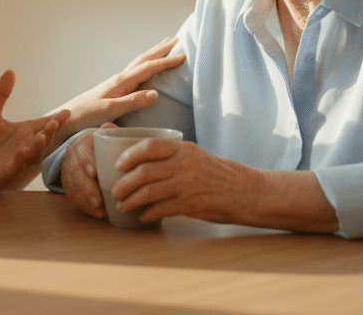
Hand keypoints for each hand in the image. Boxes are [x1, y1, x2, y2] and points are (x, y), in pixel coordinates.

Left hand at [0, 70, 70, 191]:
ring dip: (39, 145)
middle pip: (44, 137)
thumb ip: (1, 94)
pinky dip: (21, 159)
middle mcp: (26, 144)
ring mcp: (20, 158)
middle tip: (54, 123)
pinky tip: (21, 152)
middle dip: (51, 131)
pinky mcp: (9, 170)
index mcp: (24, 131)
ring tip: (41, 136)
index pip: (44, 123)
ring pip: (34, 152)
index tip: (67, 111)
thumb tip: (10, 70)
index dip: (57, 118)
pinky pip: (18, 165)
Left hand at [50, 38, 185, 145]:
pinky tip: (146, 70)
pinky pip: (135, 72)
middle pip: (144, 59)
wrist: (65, 119)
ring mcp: (116, 84)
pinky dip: (145, 66)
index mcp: (121, 81)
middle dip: (161, 50)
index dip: (166, 61)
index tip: (184, 55)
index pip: (149, 67)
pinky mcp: (114, 90)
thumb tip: (156, 94)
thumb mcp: (110, 110)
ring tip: (165, 46)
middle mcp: (120, 79)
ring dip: (153, 54)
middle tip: (178, 39)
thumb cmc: (85, 116)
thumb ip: (133, 102)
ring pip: (139, 64)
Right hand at [58, 124, 114, 218]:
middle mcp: (72, 157)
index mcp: (82, 142)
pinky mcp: (68, 184)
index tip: (94, 173)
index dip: (86, 161)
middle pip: (76, 173)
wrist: (83, 149)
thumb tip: (110, 128)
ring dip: (86, 200)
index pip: (82, 151)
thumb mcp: (105, 135)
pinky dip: (85, 207)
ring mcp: (68, 171)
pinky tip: (98, 214)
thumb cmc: (101, 143)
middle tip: (99, 200)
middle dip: (87, 188)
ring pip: (73, 187)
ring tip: (100, 210)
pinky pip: (73, 197)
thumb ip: (110, 132)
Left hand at [109, 139, 262, 225]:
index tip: (117, 165)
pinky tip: (143, 217)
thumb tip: (142, 160)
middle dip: (124, 184)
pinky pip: (162, 209)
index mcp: (184, 148)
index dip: (129, 155)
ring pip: (149, 191)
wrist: (247, 192)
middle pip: (144, 172)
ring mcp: (188, 184)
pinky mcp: (192, 204)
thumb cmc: (218, 175)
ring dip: (131, 201)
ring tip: (123, 206)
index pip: (149, 146)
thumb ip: (172, 156)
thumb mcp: (196, 156)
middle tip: (115, 192)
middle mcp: (184, 164)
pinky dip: (148, 214)